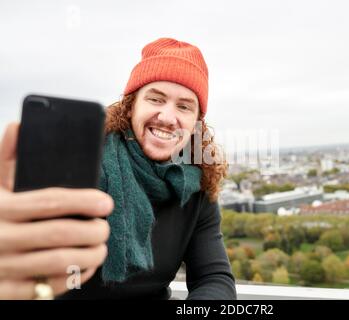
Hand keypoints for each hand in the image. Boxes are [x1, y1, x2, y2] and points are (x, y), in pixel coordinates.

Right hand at [0, 123, 113, 298]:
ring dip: (91, 254)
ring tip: (100, 246)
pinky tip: (84, 266)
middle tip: (105, 227)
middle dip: (93, 230)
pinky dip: (75, 276)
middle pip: (61, 233)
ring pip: (61, 262)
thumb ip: (6, 159)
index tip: (106, 202)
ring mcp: (3, 268)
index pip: (50, 201)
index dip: (83, 201)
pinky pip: (51, 287)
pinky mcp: (7, 292)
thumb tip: (19, 126)